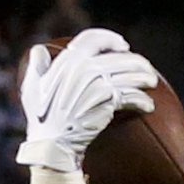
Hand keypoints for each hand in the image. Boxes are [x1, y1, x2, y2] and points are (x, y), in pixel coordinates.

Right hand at [14, 29, 158, 173]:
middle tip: (146, 68)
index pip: (93, 39)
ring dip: (145, 78)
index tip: (123, 45)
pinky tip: (149, 106)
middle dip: (137, 62)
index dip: (110, 39)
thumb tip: (40, 51)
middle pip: (119, 57)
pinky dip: (143, 101)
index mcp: (67, 62)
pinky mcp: (108, 103)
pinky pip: (132, 97)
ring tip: (151, 82)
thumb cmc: (41, 118)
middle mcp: (84, 69)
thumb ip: (37, 67)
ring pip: (130, 75)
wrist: (53, 144)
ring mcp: (97, 85)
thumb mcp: (31, 88)